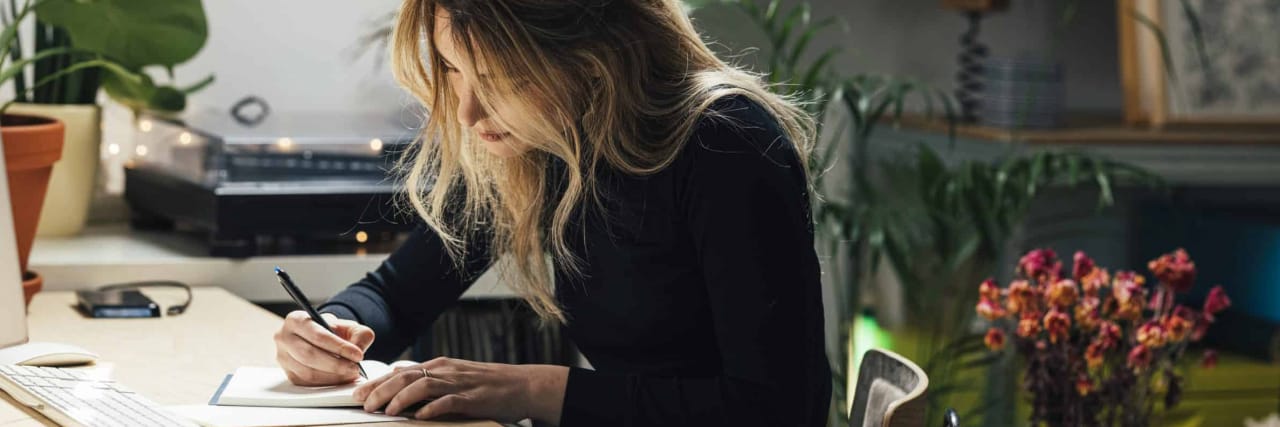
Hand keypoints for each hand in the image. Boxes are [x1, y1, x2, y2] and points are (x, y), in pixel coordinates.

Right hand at [274, 311, 375, 385]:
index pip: (317, 335)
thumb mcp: (350, 327)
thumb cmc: (334, 332)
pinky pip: (307, 383)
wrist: (322, 340)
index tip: (358, 355)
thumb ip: (359, 335)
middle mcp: (284, 338)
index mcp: (296, 319)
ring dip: (333, 376)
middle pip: (309, 355)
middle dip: (336, 364)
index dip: (339, 346)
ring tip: (350, 374)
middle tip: (355, 368)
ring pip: (308, 372)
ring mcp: (283, 358)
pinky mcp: (288, 374)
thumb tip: (358, 350)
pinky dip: (326, 383)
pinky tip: (340, 379)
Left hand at [353, 357, 567, 423]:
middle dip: (381, 390)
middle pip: (406, 376)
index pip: (401, 371)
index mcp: (440, 366)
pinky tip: (420, 416)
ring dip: (400, 398)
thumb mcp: (455, 378)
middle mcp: (446, 370)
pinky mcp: (473, 397)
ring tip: (384, 411)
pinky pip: (449, 401)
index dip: (377, 382)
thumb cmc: (488, 385)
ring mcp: (459, 383)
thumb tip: (401, 382)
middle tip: (363, 404)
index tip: (358, 393)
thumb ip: (430, 381)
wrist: (522, 385)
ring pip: (422, 385)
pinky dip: (432, 408)